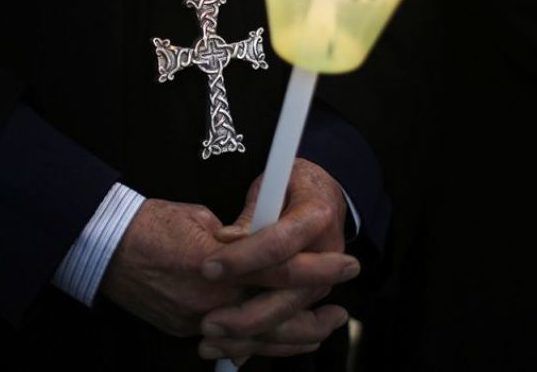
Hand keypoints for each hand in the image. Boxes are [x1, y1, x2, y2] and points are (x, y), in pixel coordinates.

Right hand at [100, 192, 354, 338]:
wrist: (105, 246)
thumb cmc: (150, 224)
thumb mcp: (200, 218)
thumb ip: (238, 236)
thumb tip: (262, 242)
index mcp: (219, 266)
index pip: (281, 271)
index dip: (318, 269)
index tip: (346, 265)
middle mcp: (211, 302)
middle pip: (276, 320)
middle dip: (314, 318)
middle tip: (339, 312)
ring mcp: (196, 321)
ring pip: (257, 342)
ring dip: (293, 338)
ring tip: (319, 330)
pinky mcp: (184, 329)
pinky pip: (231, 344)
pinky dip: (258, 345)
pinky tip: (276, 340)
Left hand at [198, 158, 354, 359]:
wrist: (327, 197)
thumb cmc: (294, 186)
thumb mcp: (273, 184)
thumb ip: (251, 215)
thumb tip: (226, 239)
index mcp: (317, 217)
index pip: (279, 244)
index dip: (243, 258)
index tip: (208, 267)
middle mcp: (328, 254)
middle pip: (288, 293)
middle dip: (247, 312)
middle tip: (208, 321)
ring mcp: (322, 281)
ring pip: (290, 319)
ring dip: (251, 335)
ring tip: (211, 342)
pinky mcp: (312, 297)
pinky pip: (292, 328)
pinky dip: (262, 343)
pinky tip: (233, 352)